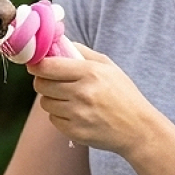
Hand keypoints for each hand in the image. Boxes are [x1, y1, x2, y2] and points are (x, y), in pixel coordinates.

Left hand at [27, 44, 155, 157]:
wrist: (138, 129)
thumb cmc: (123, 94)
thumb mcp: (108, 67)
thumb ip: (81, 52)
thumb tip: (57, 42)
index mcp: (90, 73)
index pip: (48, 66)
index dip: (36, 65)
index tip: (36, 65)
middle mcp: (82, 93)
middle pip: (41, 85)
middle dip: (42, 81)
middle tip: (52, 82)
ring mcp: (78, 114)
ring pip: (45, 103)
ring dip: (52, 99)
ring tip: (68, 99)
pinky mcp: (75, 132)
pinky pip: (53, 119)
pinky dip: (59, 116)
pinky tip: (75, 114)